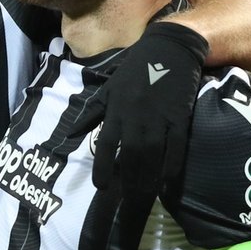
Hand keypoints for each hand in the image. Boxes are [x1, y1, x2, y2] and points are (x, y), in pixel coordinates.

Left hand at [76, 21, 207, 199]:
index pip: (105, 143)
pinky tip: (168, 180)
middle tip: (128, 202)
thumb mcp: (109, 88)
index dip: (102, 166)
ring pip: (152, 153)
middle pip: (130, 154)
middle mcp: (135, 115)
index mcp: (115, 109)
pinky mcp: (179, 115)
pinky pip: (176, 144)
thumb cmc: (136, 69)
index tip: (101, 187)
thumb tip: (70, 134)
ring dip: (148, 177)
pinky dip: (172, 163)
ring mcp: (158, 116)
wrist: (170, 48)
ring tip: (146, 196)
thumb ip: (91, 113)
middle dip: (128, 180)